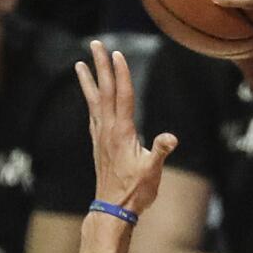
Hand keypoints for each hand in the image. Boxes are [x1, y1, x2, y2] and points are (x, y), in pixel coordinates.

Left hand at [76, 40, 176, 214]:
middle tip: (96, 44)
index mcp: (123, 132)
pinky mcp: (98, 143)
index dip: (121, 74)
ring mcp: (100, 136)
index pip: (123, 96)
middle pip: (105, 91)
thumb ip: (161, 152)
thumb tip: (172, 137)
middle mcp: (108, 129)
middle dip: (101, 66)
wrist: (113, 208)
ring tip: (80, 62)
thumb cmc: (136, 190)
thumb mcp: (152, 171)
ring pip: (94, 100)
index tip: (118, 54)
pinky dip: (89, 99)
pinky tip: (89, 96)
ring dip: (89, 80)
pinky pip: (92, 114)